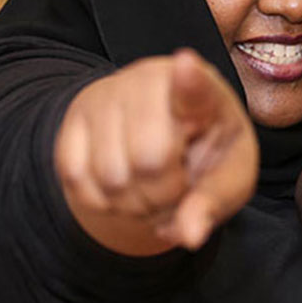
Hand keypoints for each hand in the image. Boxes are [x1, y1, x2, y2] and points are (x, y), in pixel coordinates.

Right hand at [55, 48, 258, 253]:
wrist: (166, 141)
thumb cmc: (208, 156)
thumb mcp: (229, 179)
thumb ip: (213, 204)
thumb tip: (190, 236)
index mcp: (205, 92)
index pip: (195, 86)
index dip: (189, 81)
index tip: (187, 65)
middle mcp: (151, 81)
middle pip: (150, 159)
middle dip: (165, 194)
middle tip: (176, 188)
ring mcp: (107, 95)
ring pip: (111, 176)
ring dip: (134, 204)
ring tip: (152, 188)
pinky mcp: (73, 118)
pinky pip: (78, 180)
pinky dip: (103, 202)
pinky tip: (124, 186)